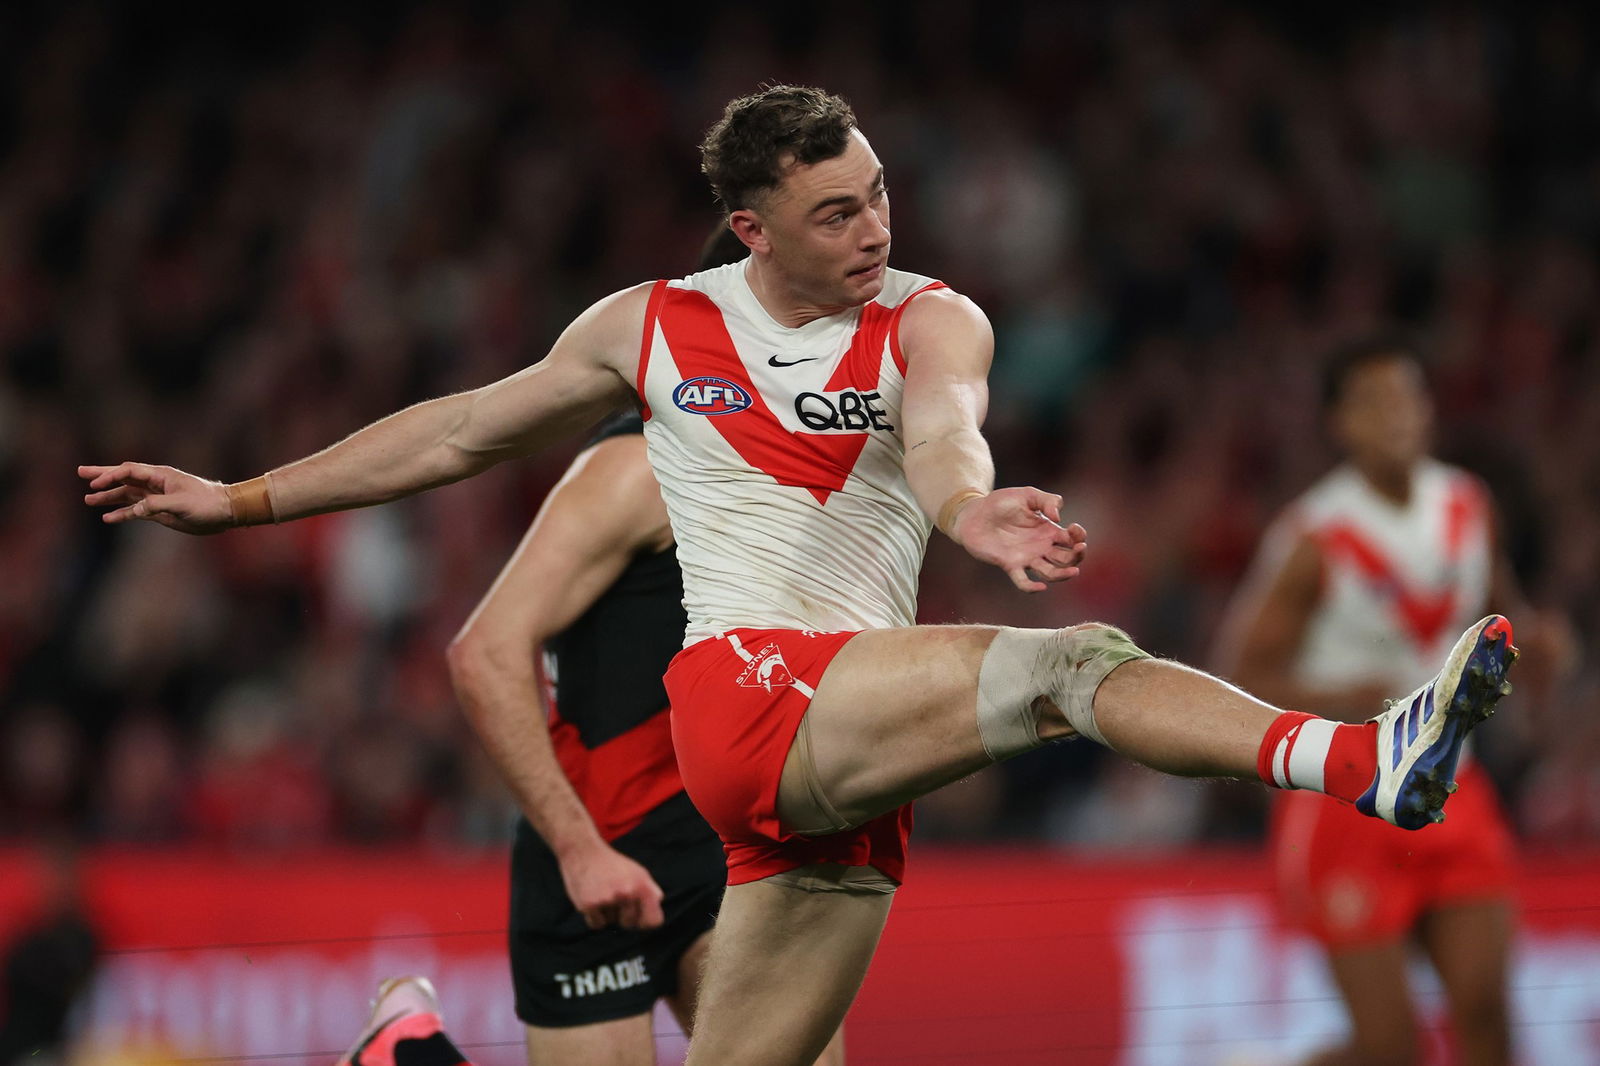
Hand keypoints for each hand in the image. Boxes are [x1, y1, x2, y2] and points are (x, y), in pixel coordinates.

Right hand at [79, 463, 233, 533]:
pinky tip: (108, 518)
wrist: (225, 513)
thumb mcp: (181, 504)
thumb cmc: (207, 503)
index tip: (95, 482)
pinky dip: (122, 514)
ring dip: (109, 497)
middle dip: (102, 476)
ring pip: (127, 495)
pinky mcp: (160, 511)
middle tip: (80, 472)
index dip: (110, 475)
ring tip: (88, 500)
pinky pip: (136, 511)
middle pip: (124, 477)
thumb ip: (155, 505)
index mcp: (161, 475)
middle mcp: (155, 483)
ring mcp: (156, 497)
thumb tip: (134, 510)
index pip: (129, 471)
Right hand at [557, 843, 665, 929]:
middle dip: (622, 916)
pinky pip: (596, 924)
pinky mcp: (589, 904)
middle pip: (630, 924)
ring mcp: (608, 899)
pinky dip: (593, 916)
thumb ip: (650, 889)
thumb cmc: (612, 864)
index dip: (646, 922)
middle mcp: (627, 893)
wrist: (583, 851)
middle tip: (614, 896)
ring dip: (606, 913)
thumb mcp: (637, 871)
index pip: (654, 921)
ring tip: (601, 892)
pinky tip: (591, 898)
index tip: (638, 918)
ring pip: (612, 923)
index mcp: (642, 886)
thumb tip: (658, 902)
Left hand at [950, 487, 1087, 592]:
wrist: (974, 513)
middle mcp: (1041, 547)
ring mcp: (1027, 558)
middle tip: (1079, 548)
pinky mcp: (1010, 565)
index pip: (1072, 539)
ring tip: (1073, 572)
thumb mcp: (1027, 494)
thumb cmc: (1001, 502)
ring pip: (1051, 573)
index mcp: (1048, 530)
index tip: (1074, 528)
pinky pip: (1023, 582)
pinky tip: (1040, 587)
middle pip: (1067, 559)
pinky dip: (1031, 588)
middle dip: (1077, 556)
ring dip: (1063, 575)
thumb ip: (1047, 500)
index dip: (1079, 537)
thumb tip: (1058, 517)